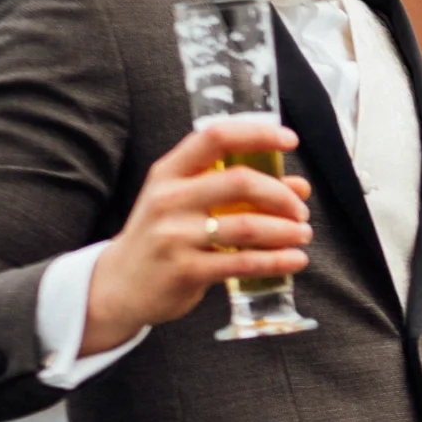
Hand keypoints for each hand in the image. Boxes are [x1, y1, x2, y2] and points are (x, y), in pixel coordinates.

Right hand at [82, 119, 313, 352]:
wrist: (119, 286)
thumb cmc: (163, 237)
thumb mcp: (185, 203)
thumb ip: (235, 190)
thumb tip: (299, 186)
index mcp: (169, 172)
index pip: (215, 138)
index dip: (258, 134)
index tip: (290, 140)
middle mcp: (169, 199)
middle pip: (240, 182)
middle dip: (281, 195)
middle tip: (300, 211)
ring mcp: (175, 235)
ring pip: (247, 226)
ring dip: (286, 230)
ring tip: (302, 235)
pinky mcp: (185, 270)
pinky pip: (243, 263)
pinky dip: (277, 261)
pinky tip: (295, 260)